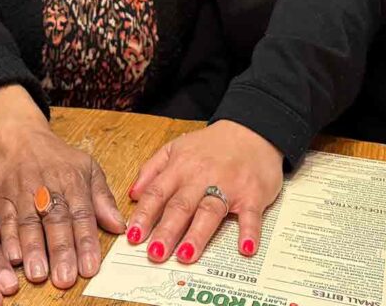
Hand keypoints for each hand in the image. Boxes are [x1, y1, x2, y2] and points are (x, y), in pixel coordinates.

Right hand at [0, 126, 125, 287]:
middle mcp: (48, 187)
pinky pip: (5, 219)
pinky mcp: (2, 197)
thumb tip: (120, 226)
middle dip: (60, 250)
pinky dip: (8, 238)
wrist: (22, 136)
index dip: (86, 242)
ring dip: (33, 249)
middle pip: (55, 221)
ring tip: (38, 274)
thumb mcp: (88, 168)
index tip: (90, 267)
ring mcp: (23, 192)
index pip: (82, 214)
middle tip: (65, 277)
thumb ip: (103, 198)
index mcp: (73, 181)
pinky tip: (13, 258)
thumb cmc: (59, 157)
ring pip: (29, 222)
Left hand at [127, 120, 282, 263]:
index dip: (144, 215)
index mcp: (180, 167)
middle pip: (181, 206)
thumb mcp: (175, 147)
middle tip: (155, 254)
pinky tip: (245, 249)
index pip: (157, 193)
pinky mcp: (253, 194)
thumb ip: (152, 169)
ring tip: (185, 255)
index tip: (133, 236)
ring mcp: (228, 186)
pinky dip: (249, 232)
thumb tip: (133, 195)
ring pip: (209, 211)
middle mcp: (201, 177)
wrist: (252, 131)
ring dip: (197, 234)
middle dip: (166, 231)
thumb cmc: (212, 145)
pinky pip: (251, 215)